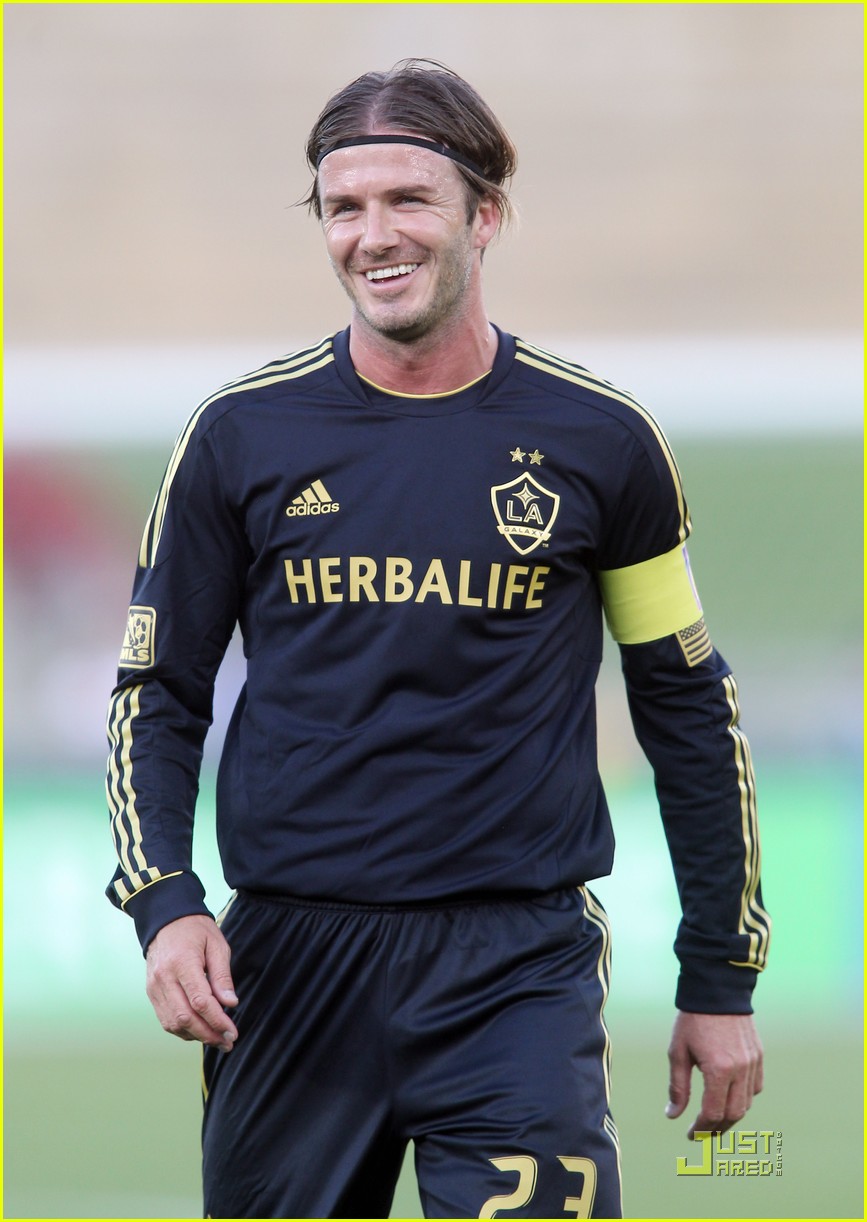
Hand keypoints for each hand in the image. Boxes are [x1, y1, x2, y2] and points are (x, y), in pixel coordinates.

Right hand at [146, 913, 238, 1051]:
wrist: (166, 920)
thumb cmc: (196, 931)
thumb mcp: (216, 945)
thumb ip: (222, 975)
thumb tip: (230, 1004)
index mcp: (182, 963)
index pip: (200, 1001)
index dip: (217, 1021)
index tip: (232, 1032)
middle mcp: (164, 978)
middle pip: (185, 1018)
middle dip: (208, 1035)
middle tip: (228, 1042)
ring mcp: (154, 988)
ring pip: (173, 1024)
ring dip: (196, 1036)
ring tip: (217, 1039)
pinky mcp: (152, 993)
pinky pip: (166, 1019)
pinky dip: (183, 1030)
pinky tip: (200, 1031)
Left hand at [666, 1011, 762, 1138]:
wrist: (717, 989)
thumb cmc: (692, 1020)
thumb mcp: (678, 1052)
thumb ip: (678, 1087)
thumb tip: (673, 1116)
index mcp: (718, 1070)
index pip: (712, 1113)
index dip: (701, 1129)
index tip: (690, 1135)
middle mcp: (740, 1070)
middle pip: (733, 1114)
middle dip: (717, 1129)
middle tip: (702, 1134)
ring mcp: (753, 1063)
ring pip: (746, 1103)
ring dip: (731, 1115)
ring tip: (714, 1120)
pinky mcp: (759, 1056)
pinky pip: (755, 1087)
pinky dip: (744, 1098)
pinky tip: (729, 1097)